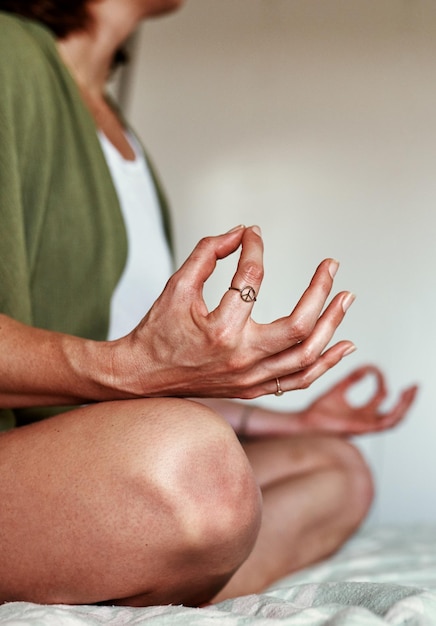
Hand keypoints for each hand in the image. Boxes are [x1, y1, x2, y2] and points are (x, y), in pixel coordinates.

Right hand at [113, 226, 355, 398]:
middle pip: (299, 325)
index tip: (253, 234)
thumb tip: (241, 232)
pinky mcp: (252, 388)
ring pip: (306, 356)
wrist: (142, 376)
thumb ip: (207, 253)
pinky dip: (323, 364)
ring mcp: (250, 378)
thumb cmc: (157, 330)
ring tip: (346, 298)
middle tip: (332, 265)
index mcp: (220, 330)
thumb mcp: (177, 285)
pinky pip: (297, 381)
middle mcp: (241, 358)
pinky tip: (343, 345)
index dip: (254, 248)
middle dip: (320, 291)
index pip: (251, 279)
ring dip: (332, 326)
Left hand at [294, 365, 417, 434]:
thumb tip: (364, 367)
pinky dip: (392, 409)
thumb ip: (351, 379)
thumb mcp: (338, 389)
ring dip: (405, 405)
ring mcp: (366, 427)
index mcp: (360, 413)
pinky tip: (392, 395)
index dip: (380, 380)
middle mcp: (366, 421)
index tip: (374, 368)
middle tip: (414, 385)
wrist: (304, 423)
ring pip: (395, 419)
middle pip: (394, 411)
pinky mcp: (363, 430)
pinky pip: (385, 423)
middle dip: (406, 399)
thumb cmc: (316, 411)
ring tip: (411, 390)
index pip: (380, 397)